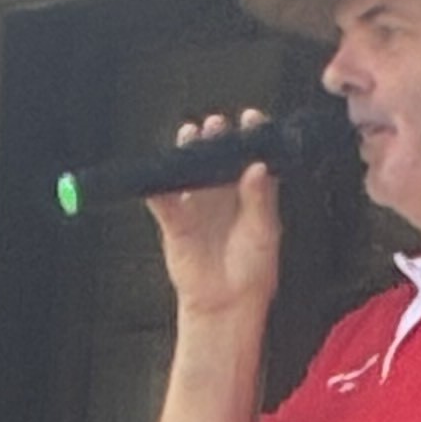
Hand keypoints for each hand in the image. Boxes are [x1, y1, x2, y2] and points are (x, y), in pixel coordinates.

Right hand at [146, 110, 282, 320]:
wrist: (226, 303)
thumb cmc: (252, 271)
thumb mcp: (263, 234)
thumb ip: (260, 200)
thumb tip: (259, 168)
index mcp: (250, 195)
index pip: (250, 158)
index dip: (250, 136)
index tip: (252, 118)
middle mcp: (223, 194)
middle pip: (217, 156)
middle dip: (216, 137)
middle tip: (217, 125)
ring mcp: (198, 204)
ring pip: (189, 169)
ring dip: (189, 151)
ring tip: (191, 135)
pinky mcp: (176, 219)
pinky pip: (163, 199)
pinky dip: (158, 186)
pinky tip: (159, 176)